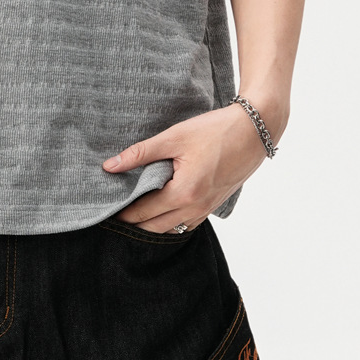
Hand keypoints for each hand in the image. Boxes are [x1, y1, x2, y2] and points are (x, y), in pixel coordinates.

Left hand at [101, 102, 275, 231]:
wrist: (254, 131)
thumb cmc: (215, 131)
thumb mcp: (174, 137)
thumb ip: (140, 153)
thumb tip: (109, 166)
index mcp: (183, 193)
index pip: (143, 212)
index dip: (122, 213)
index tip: (105, 211)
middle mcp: (195, 208)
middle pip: (155, 227)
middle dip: (134, 223)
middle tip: (114, 214)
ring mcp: (207, 209)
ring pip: (172, 228)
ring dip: (152, 224)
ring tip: (133, 212)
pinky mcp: (214, 205)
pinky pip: (187, 222)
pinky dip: (171, 220)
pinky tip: (161, 208)